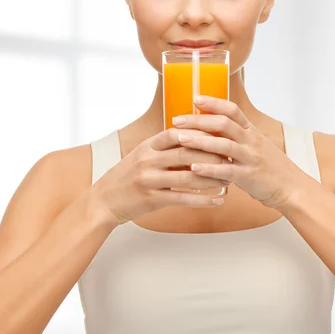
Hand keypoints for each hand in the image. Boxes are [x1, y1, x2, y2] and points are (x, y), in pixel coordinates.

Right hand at [90, 127, 228, 225]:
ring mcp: (149, 180)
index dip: (199, 133)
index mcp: (147, 146)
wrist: (104, 200)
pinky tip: (217, 200)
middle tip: (230, 158)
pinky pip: (182, 199)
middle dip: (211, 155)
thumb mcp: (143, 156)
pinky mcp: (151, 199)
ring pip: (187, 177)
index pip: (176, 133)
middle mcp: (147, 160)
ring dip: (211, 179)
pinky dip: (203, 200)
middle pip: (185, 153)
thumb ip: (165, 148)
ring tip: (229, 180)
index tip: (218, 136)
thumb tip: (195, 139)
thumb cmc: (127, 176)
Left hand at [171, 95, 304, 210]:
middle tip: (177, 120)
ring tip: (180, 139)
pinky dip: (209, 169)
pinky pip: (227, 170)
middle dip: (198, 120)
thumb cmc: (270, 168)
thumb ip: (238, 137)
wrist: (292, 187)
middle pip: (223, 124)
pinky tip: (193, 168)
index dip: (214, 102)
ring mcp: (250, 158)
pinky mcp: (248, 176)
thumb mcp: (256, 146)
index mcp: (251, 132)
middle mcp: (251, 141)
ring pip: (223, 145)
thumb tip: (213, 129)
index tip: (196, 98)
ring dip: (199, 141)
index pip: (232, 110)